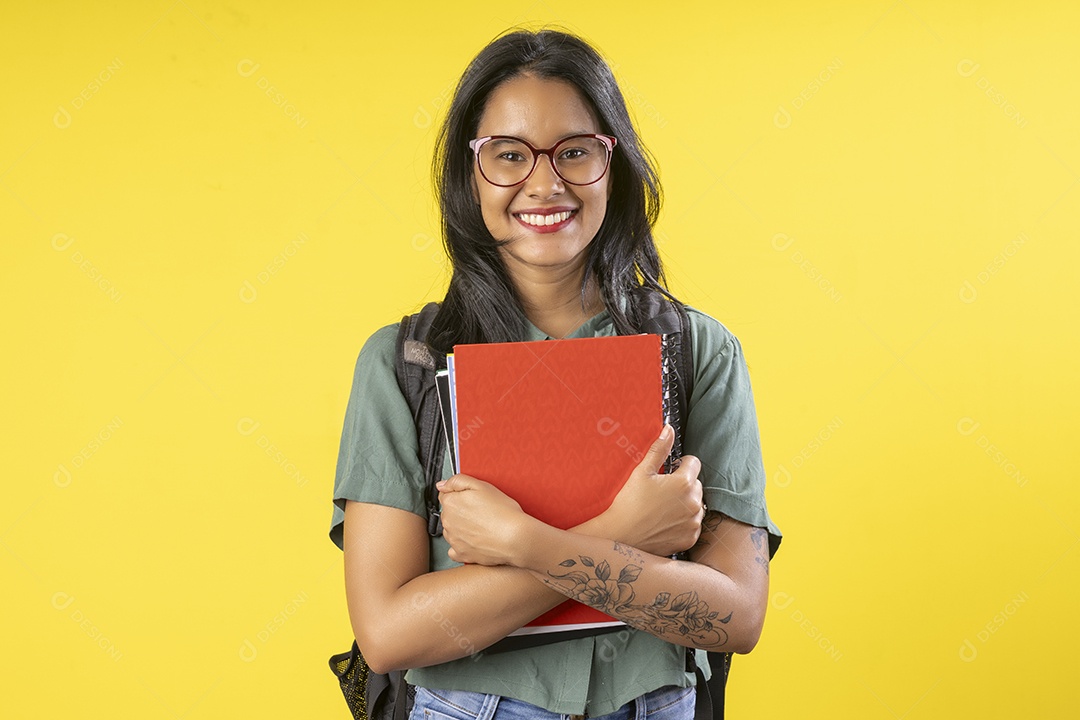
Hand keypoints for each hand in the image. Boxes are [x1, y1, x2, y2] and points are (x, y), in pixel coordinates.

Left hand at [437, 475, 534, 565]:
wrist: (516, 538)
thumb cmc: (503, 512)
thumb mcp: (482, 485)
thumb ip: (457, 481)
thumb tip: (441, 485)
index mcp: (451, 503)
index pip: (445, 495)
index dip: (460, 495)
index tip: (472, 499)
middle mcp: (448, 522)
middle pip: (449, 513)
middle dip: (461, 511)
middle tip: (481, 511)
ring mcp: (453, 540)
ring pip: (452, 530)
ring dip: (461, 527)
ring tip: (482, 526)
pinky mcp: (461, 554)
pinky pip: (455, 549)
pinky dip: (462, 545)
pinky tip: (475, 540)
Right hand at [601, 425, 703, 555]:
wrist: (622, 536)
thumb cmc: (629, 503)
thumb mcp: (642, 472)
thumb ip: (659, 449)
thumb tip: (669, 429)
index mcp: (684, 482)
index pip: (694, 463)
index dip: (680, 464)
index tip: (668, 471)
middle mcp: (694, 502)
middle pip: (696, 484)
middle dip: (683, 485)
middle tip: (662, 492)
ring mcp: (693, 522)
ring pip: (696, 504)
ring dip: (685, 503)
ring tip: (663, 508)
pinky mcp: (690, 537)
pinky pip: (693, 524)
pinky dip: (684, 522)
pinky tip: (666, 522)